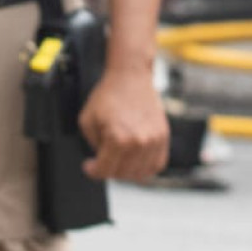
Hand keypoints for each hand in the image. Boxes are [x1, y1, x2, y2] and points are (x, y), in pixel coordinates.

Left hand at [77, 63, 169, 181]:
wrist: (130, 76)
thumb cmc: (108, 95)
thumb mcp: (87, 120)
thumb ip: (92, 145)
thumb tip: (100, 160)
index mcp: (118, 139)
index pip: (105, 170)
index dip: (93, 171)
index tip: (89, 166)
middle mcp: (139, 142)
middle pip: (122, 174)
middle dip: (108, 170)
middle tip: (102, 160)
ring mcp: (154, 140)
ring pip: (140, 173)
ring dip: (127, 171)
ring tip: (118, 160)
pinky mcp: (163, 136)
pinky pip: (157, 164)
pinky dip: (146, 167)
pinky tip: (135, 160)